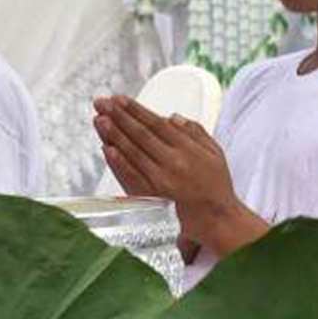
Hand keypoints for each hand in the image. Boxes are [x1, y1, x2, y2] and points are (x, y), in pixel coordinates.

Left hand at [93, 95, 242, 245]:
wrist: (217, 218)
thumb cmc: (216, 185)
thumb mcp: (215, 153)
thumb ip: (195, 132)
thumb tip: (173, 117)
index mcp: (188, 149)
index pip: (156, 123)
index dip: (135, 110)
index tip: (120, 100)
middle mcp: (173, 162)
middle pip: (140, 134)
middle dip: (118, 117)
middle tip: (102, 103)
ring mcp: (160, 181)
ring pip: (132, 152)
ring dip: (113, 134)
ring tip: (99, 119)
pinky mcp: (152, 197)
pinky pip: (130, 176)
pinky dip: (118, 162)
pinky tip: (107, 149)